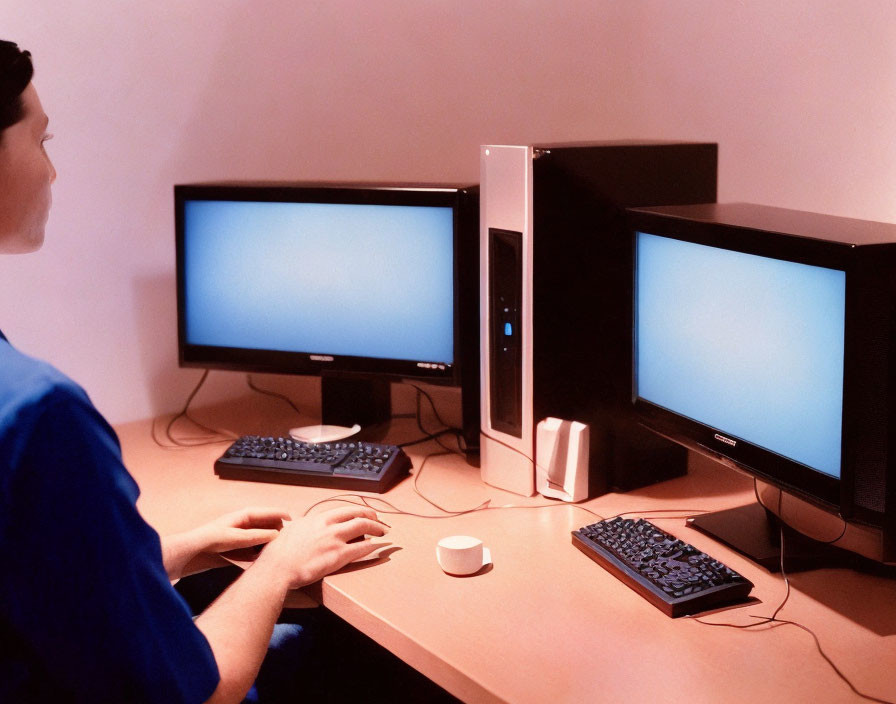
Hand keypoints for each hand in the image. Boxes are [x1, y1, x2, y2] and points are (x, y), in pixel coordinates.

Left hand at [162, 507, 289, 579]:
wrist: (186, 555)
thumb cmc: (207, 540)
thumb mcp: (234, 537)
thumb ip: (254, 536)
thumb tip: (275, 534)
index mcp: (239, 517)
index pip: (263, 513)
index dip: (277, 514)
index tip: (291, 517)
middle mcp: (238, 526)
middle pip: (261, 525)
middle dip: (274, 529)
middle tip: (289, 536)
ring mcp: (234, 539)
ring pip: (256, 539)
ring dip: (265, 543)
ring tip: (278, 549)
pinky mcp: (230, 551)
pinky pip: (248, 551)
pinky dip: (256, 554)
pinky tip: (261, 561)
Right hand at [251, 505, 388, 589]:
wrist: (277, 568)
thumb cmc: (279, 553)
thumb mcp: (291, 531)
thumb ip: (303, 527)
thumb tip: (302, 527)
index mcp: (317, 518)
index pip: (345, 510)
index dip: (359, 511)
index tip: (366, 514)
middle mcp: (328, 525)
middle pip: (358, 514)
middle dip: (373, 517)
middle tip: (380, 522)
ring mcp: (334, 539)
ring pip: (363, 527)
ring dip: (377, 529)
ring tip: (384, 533)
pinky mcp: (338, 555)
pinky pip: (362, 548)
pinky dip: (373, 546)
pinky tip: (378, 547)